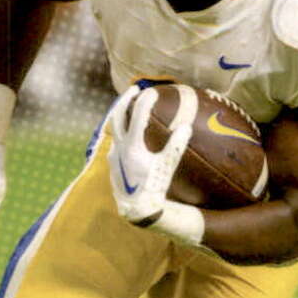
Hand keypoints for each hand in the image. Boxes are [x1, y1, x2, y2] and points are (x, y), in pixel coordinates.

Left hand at [107, 86, 191, 226]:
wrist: (135, 208)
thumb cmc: (154, 187)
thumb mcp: (167, 166)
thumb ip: (176, 146)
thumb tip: (186, 126)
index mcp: (132, 146)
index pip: (137, 116)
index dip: (146, 101)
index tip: (153, 92)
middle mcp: (119, 147)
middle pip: (118, 115)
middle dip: (126, 99)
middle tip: (135, 89)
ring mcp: (113, 154)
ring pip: (114, 128)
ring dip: (122, 114)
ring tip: (130, 107)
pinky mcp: (112, 162)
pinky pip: (115, 140)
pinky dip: (122, 131)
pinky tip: (129, 133)